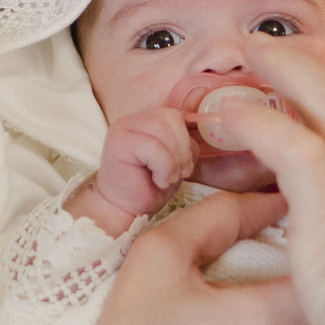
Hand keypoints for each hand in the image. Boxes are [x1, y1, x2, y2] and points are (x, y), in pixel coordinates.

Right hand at [79, 106, 198, 229]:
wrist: (124, 209)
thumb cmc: (149, 186)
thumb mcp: (175, 160)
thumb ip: (183, 142)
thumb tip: (205, 128)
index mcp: (148, 119)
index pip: (177, 115)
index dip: (187, 140)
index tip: (186, 166)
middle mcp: (134, 119)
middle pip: (172, 118)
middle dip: (183, 149)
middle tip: (179, 173)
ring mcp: (124, 127)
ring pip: (163, 128)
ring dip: (174, 159)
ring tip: (168, 177)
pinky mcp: (119, 141)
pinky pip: (154, 146)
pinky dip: (163, 167)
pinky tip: (158, 180)